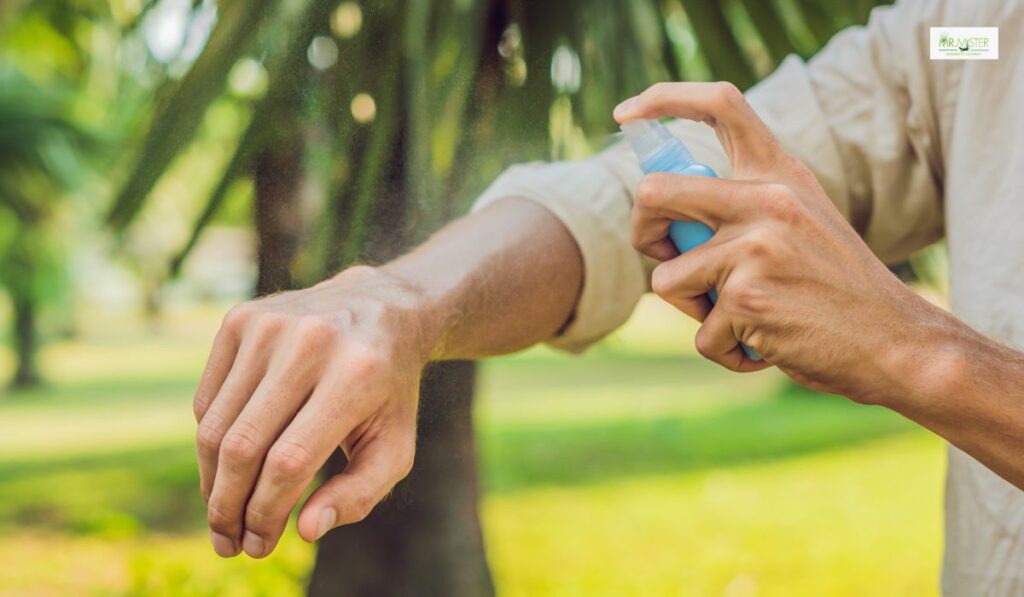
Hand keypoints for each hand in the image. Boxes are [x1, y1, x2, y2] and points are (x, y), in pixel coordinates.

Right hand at [194, 265, 433, 557]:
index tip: (258, 546)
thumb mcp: (395, 445)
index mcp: (356, 375)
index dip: (266, 513)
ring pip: (216, 427)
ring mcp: (270, 325)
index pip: (290, 461)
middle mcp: (310, 343)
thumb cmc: (387, 392)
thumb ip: (360, 494)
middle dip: (228, 507)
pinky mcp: (241, 319)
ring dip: (212, 483)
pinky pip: (208, 400)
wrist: (379, 308)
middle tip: (229, 543)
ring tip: (223, 515)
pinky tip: (230, 465)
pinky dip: (212, 442)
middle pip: (244, 447)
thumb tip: (306, 530)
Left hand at [614, 82, 945, 403]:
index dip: (662, 99)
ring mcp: (755, 248)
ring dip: (692, 310)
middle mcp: (767, 200)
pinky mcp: (747, 299)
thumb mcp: (802, 221)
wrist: (893, 341)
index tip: (626, 115)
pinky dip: (725, 350)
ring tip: (740, 318)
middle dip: (642, 234)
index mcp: (780, 174)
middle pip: (654, 194)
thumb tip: (660, 209)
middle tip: (666, 257)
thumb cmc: (836, 288)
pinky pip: (700, 335)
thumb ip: (745, 206)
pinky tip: (765, 346)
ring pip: (667, 280)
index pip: (720, 104)